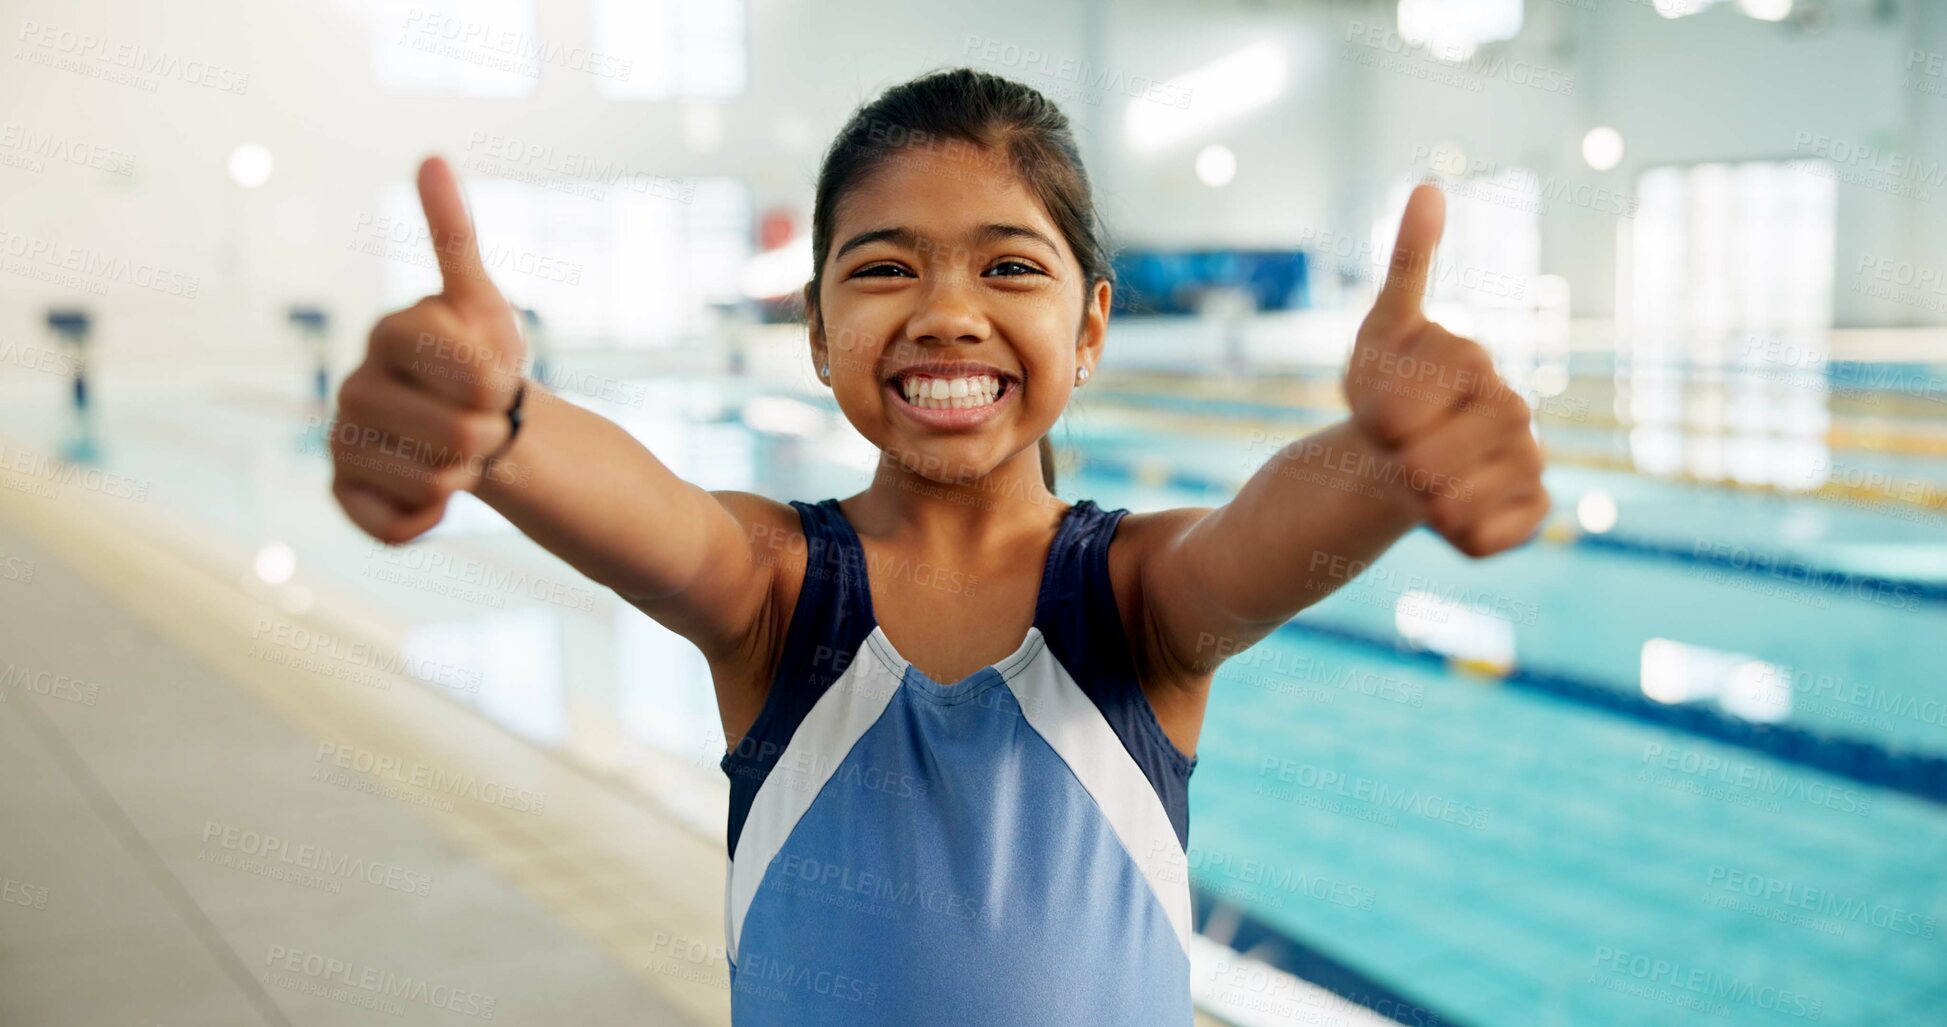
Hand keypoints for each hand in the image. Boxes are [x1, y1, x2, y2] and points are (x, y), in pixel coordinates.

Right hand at [331, 156, 526, 543]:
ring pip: (432, 481)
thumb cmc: (484, 363)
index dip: (502, 383)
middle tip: (484, 422)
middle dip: (490, 434)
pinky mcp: (342, 491)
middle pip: (454, 435)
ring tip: (458, 452)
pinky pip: (393, 526)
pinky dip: (425, 520)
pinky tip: (433, 494)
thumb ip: (455, 238)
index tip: (499, 376)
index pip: (470, 373)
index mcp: (389, 332)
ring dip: (465, 475)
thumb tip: (431, 158)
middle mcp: (352, 384)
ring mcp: (341, 439)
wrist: (480, 426)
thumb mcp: (483, 305)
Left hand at [1343, 183, 1548, 557]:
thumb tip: (1430, 186)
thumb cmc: (1380, 395)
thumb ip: (1408, 263)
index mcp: (1478, 366)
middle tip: (1392, 456)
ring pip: (1490, 488)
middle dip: (1418, 453)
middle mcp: (1516, 411)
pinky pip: (1508, 534)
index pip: (1455, 377)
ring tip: (1410, 488)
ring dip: (1436, 499)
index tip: (1376, 416)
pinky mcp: (1529, 514)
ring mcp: (1528, 463)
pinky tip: (1441, 524)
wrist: (1379, 466)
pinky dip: (1468, 536)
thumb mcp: (1377, 333)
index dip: (1400, 403)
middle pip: (1479, 434)